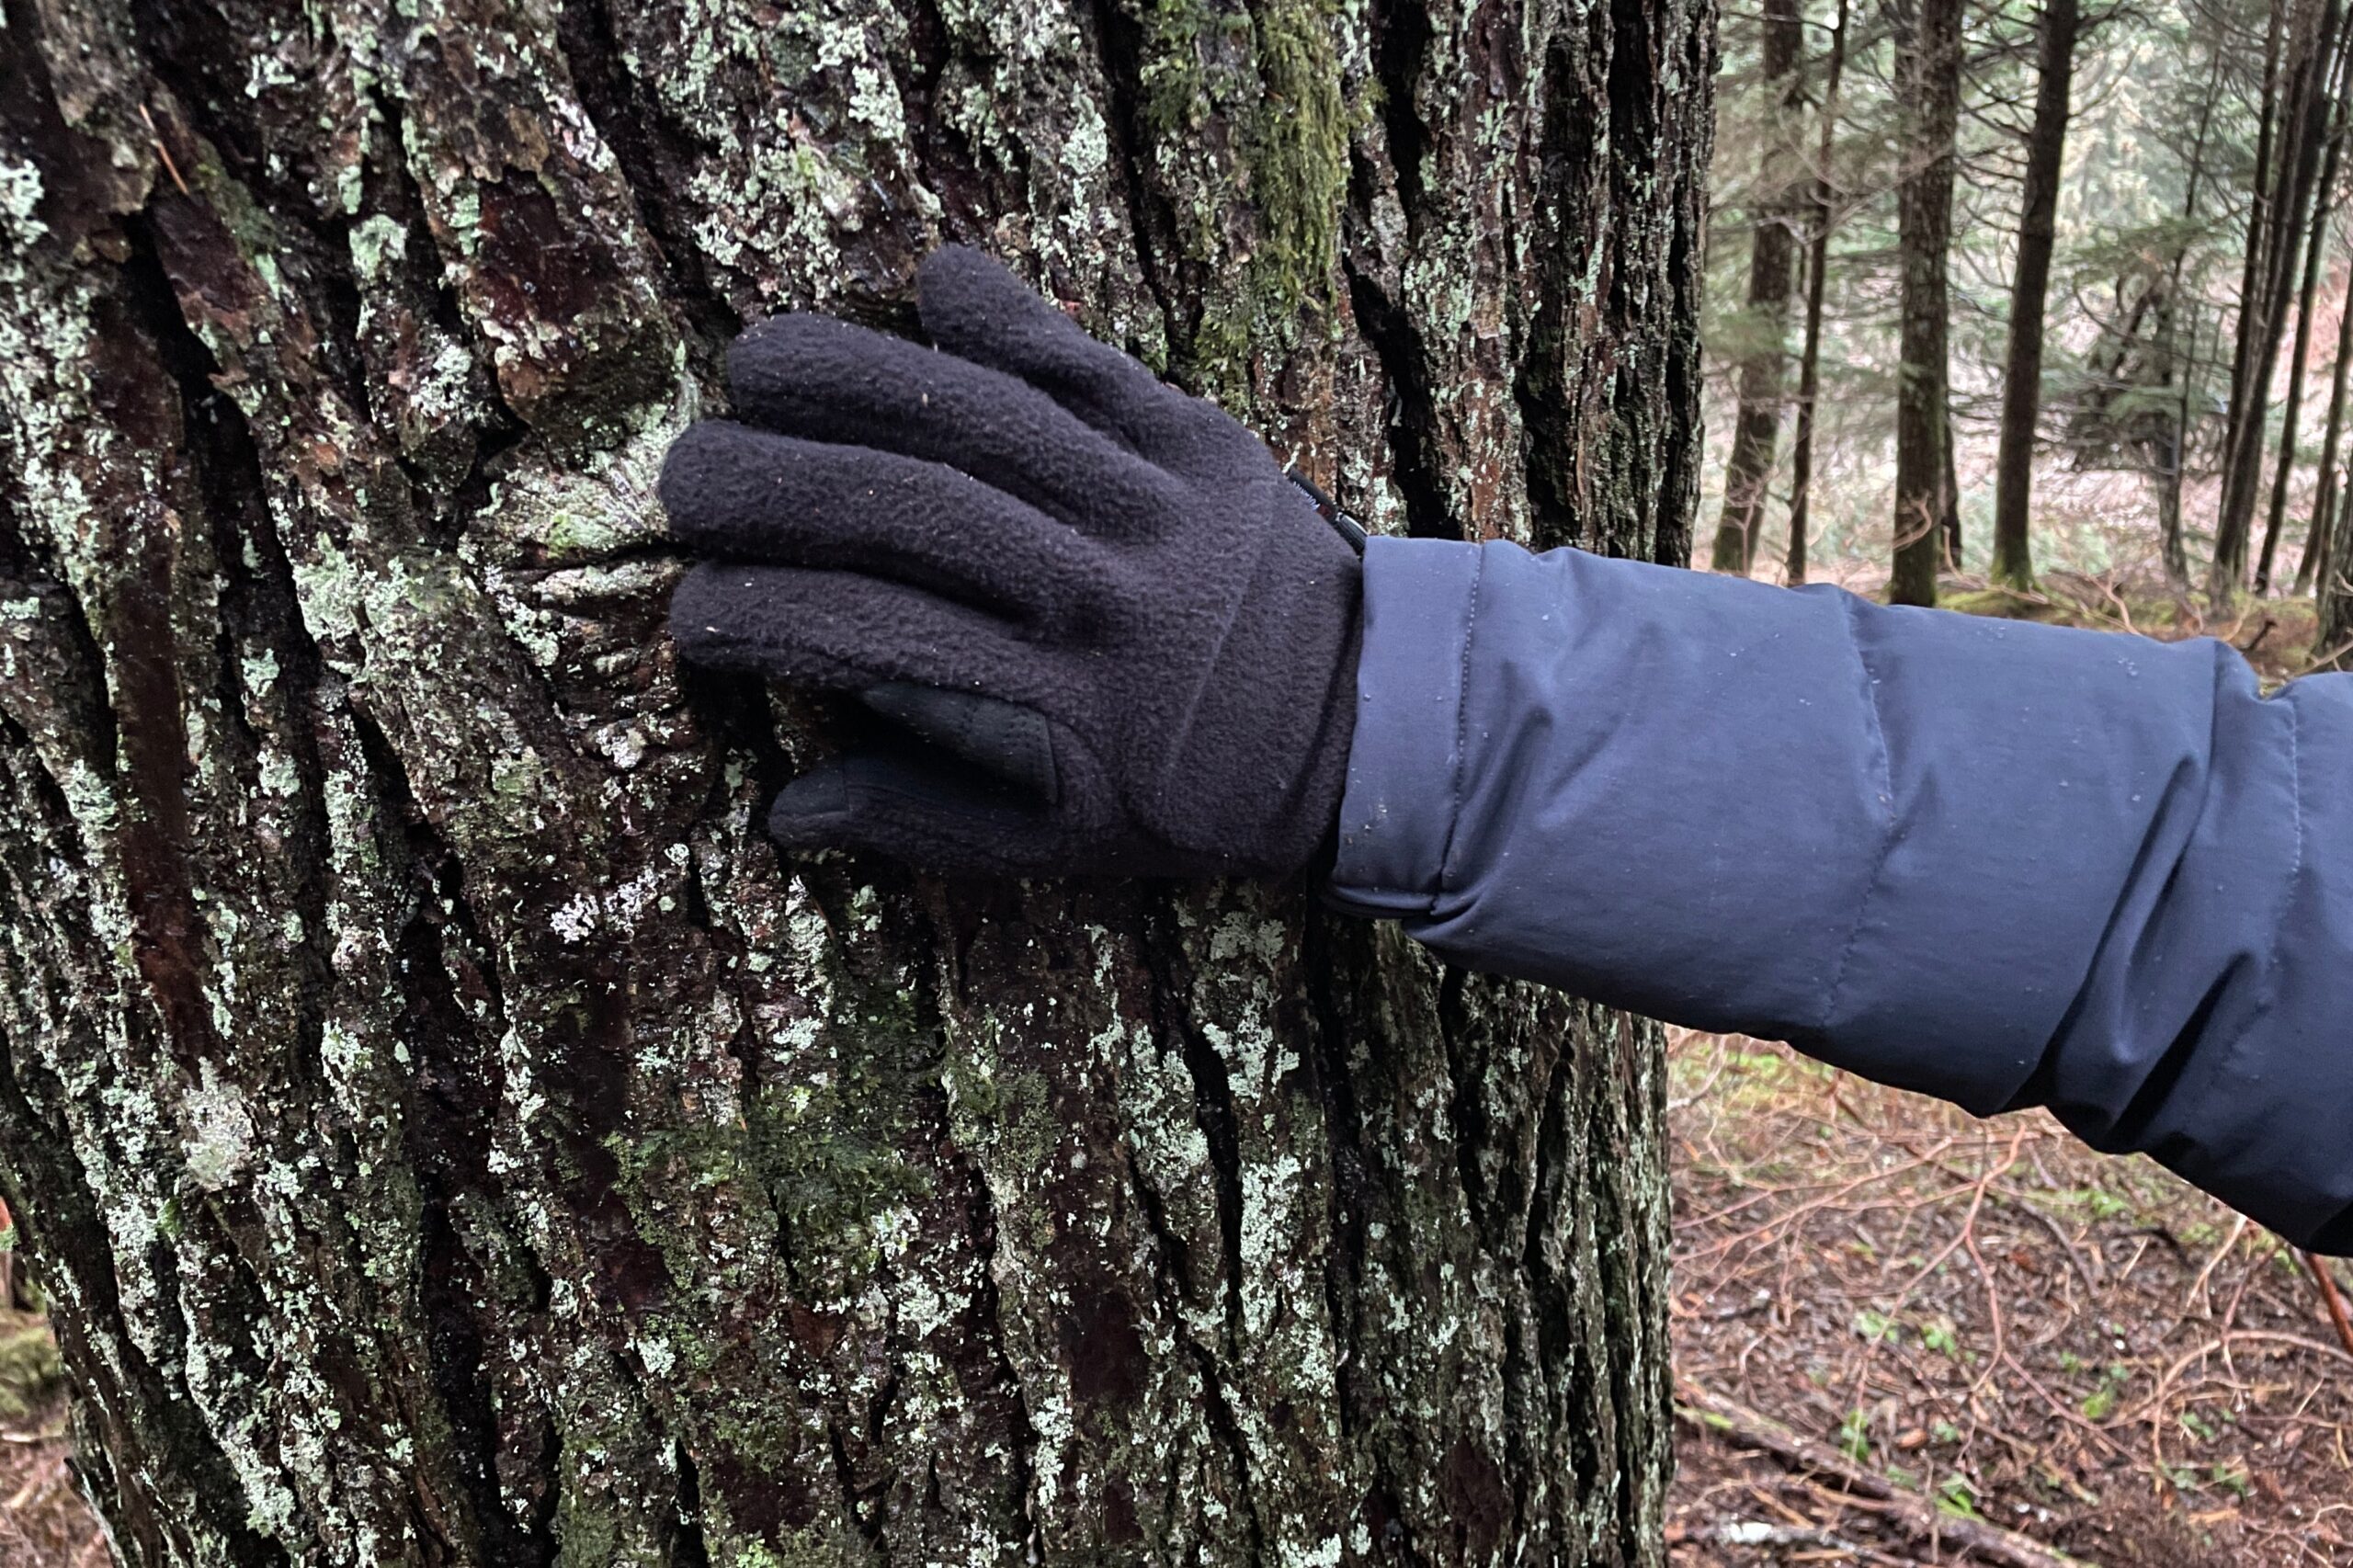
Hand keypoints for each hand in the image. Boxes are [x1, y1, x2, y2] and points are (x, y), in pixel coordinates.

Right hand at [659, 246, 1362, 878]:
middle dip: (767, 485)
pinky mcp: (1197, 437)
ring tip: (752, 367)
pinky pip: (1083, 359)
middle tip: (687, 478)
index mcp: (1059, 707)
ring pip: (975, 413)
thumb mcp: (1071, 846)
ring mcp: (1153, 505)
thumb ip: (927, 822)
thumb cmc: (1196, 793)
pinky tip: (922, 285)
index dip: (758, 617)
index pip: (868, 638)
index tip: (692, 614)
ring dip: (849, 375)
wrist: (1368, 726)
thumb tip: (784, 814)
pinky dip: (1001, 314)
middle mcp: (1099, 596)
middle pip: (902, 508)